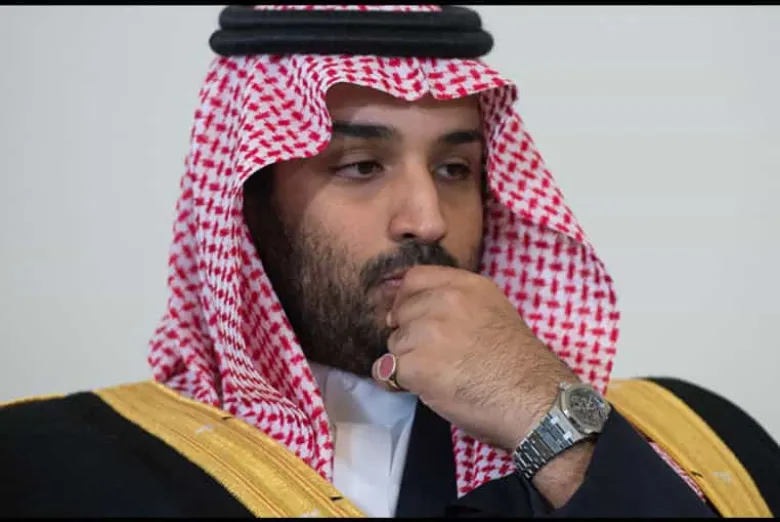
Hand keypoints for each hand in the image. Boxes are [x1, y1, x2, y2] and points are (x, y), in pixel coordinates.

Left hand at [371, 264, 579, 451]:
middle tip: (433, 358)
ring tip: (437, 377)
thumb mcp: (494, 313)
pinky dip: (396, 383)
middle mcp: (446, 301)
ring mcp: (429, 331)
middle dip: (408, 336)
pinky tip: (420, 390)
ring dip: (406, 362)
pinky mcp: (417, 364)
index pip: (414, 278)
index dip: (408, 301)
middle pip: (400, 312)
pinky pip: (386, 371)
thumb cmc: (520, 366)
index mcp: (467, 286)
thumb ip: (458, 304)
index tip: (414, 320)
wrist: (535, 402)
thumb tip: (415, 310)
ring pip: (394, 344)